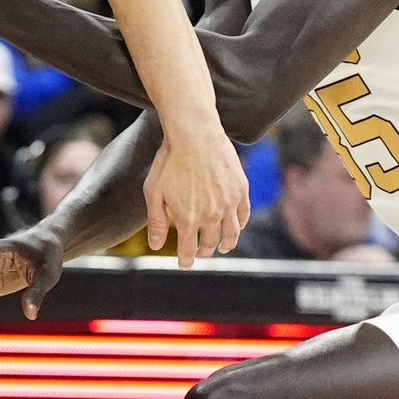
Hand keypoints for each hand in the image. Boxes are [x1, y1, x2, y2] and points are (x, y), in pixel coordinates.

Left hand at [142, 136, 248, 266]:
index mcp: (188, 218)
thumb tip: (156, 246)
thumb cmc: (169, 161)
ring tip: (222, 248)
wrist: (194, 134)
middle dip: (203, 252)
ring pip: (231, 233)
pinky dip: (240, 225)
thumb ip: (156, 221)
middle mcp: (211, 214)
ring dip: (226, 244)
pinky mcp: (240, 189)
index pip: (189, 249)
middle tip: (199, 255)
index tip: (184, 264)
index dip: (186, 259)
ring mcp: (228, 202)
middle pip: (209, 243)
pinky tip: (236, 228)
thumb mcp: (154, 192)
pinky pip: (244, 214)